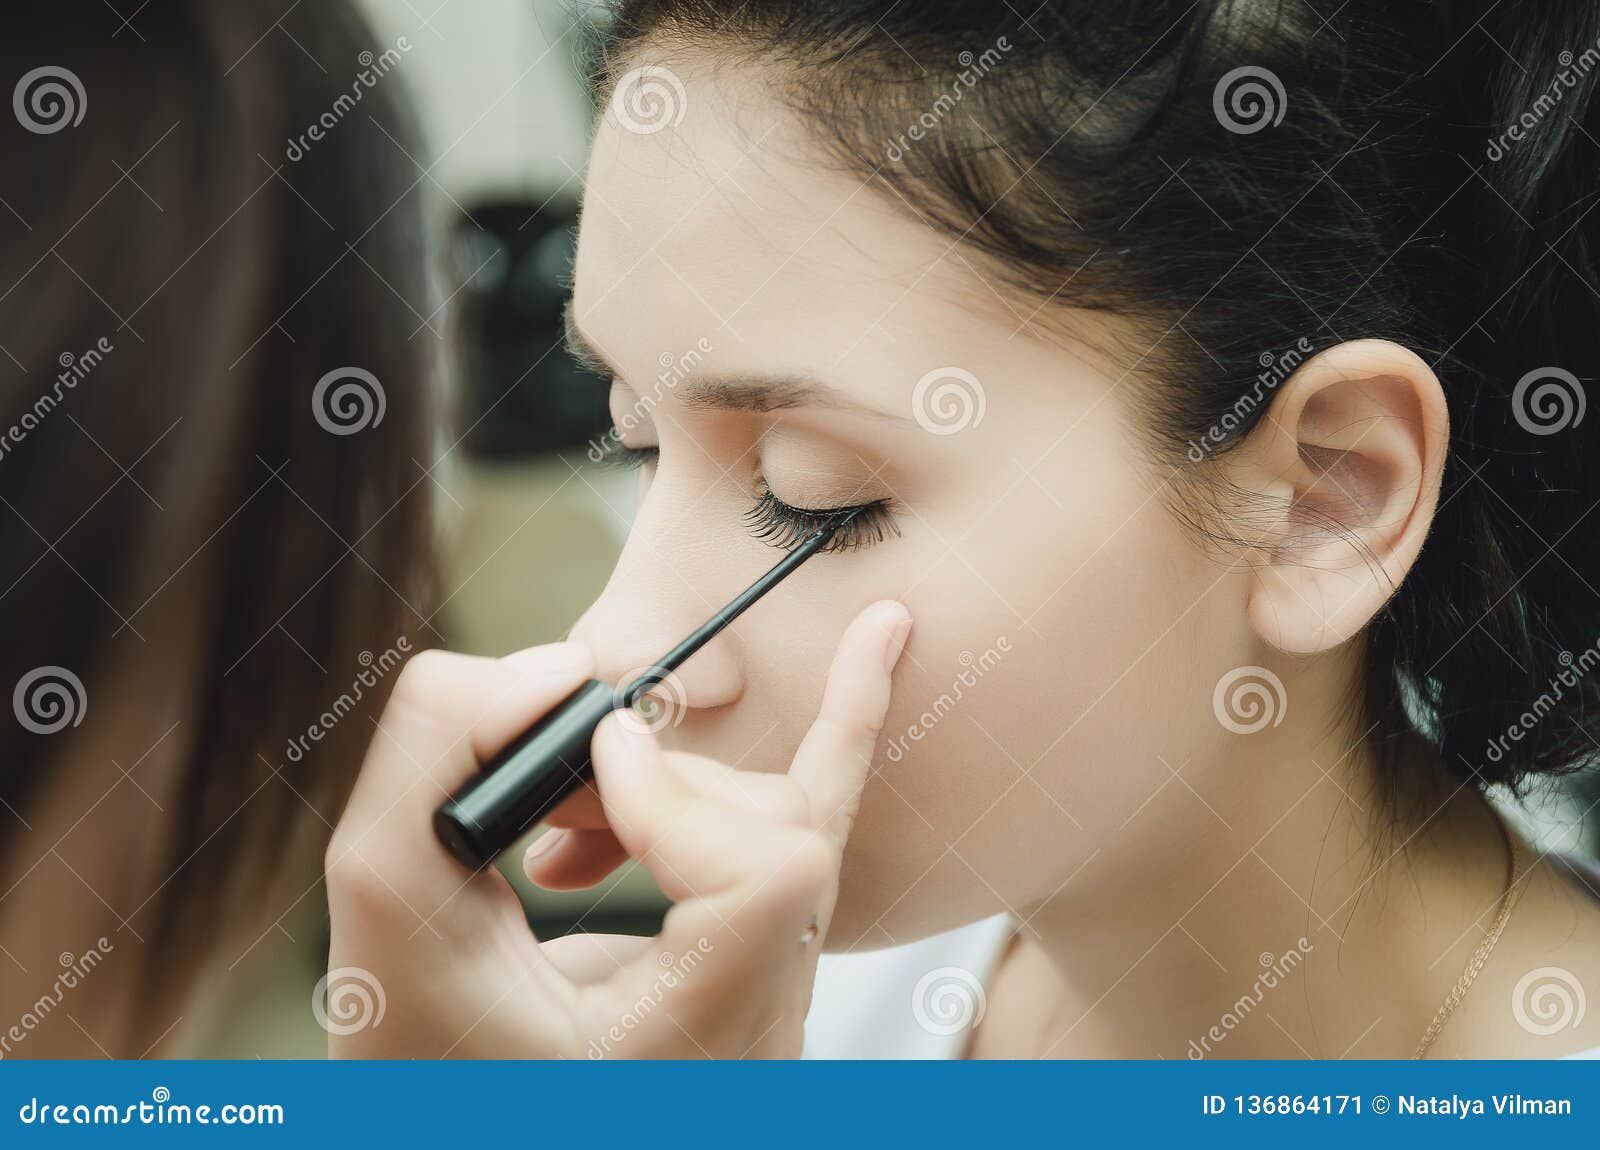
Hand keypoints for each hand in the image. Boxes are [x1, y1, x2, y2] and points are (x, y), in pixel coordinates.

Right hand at [323, 600, 911, 1057]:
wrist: (455, 1110)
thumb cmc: (419, 1057)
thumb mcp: (389, 922)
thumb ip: (433, 768)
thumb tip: (555, 670)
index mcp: (694, 1051)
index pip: (770, 872)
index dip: (673, 792)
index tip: (578, 780)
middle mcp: (760, 1031)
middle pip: (778, 828)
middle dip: (650, 782)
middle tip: (540, 810)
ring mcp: (773, 996)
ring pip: (787, 819)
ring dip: (666, 787)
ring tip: (557, 840)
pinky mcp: (761, 957)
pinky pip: (828, 821)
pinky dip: (845, 723)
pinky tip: (881, 638)